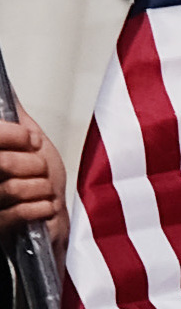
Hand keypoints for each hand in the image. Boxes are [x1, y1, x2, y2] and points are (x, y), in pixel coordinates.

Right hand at [0, 112, 57, 242]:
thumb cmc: (38, 179)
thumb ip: (15, 120)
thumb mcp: (28, 142)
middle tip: (41, 170)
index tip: (31, 139)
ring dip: (41, 189)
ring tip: (44, 190)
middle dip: (35, 165)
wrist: (48, 219)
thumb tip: (7, 89)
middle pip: (3, 163)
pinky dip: (42, 208)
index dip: (16, 135)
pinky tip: (45, 206)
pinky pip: (20, 213)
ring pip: (13, 188)